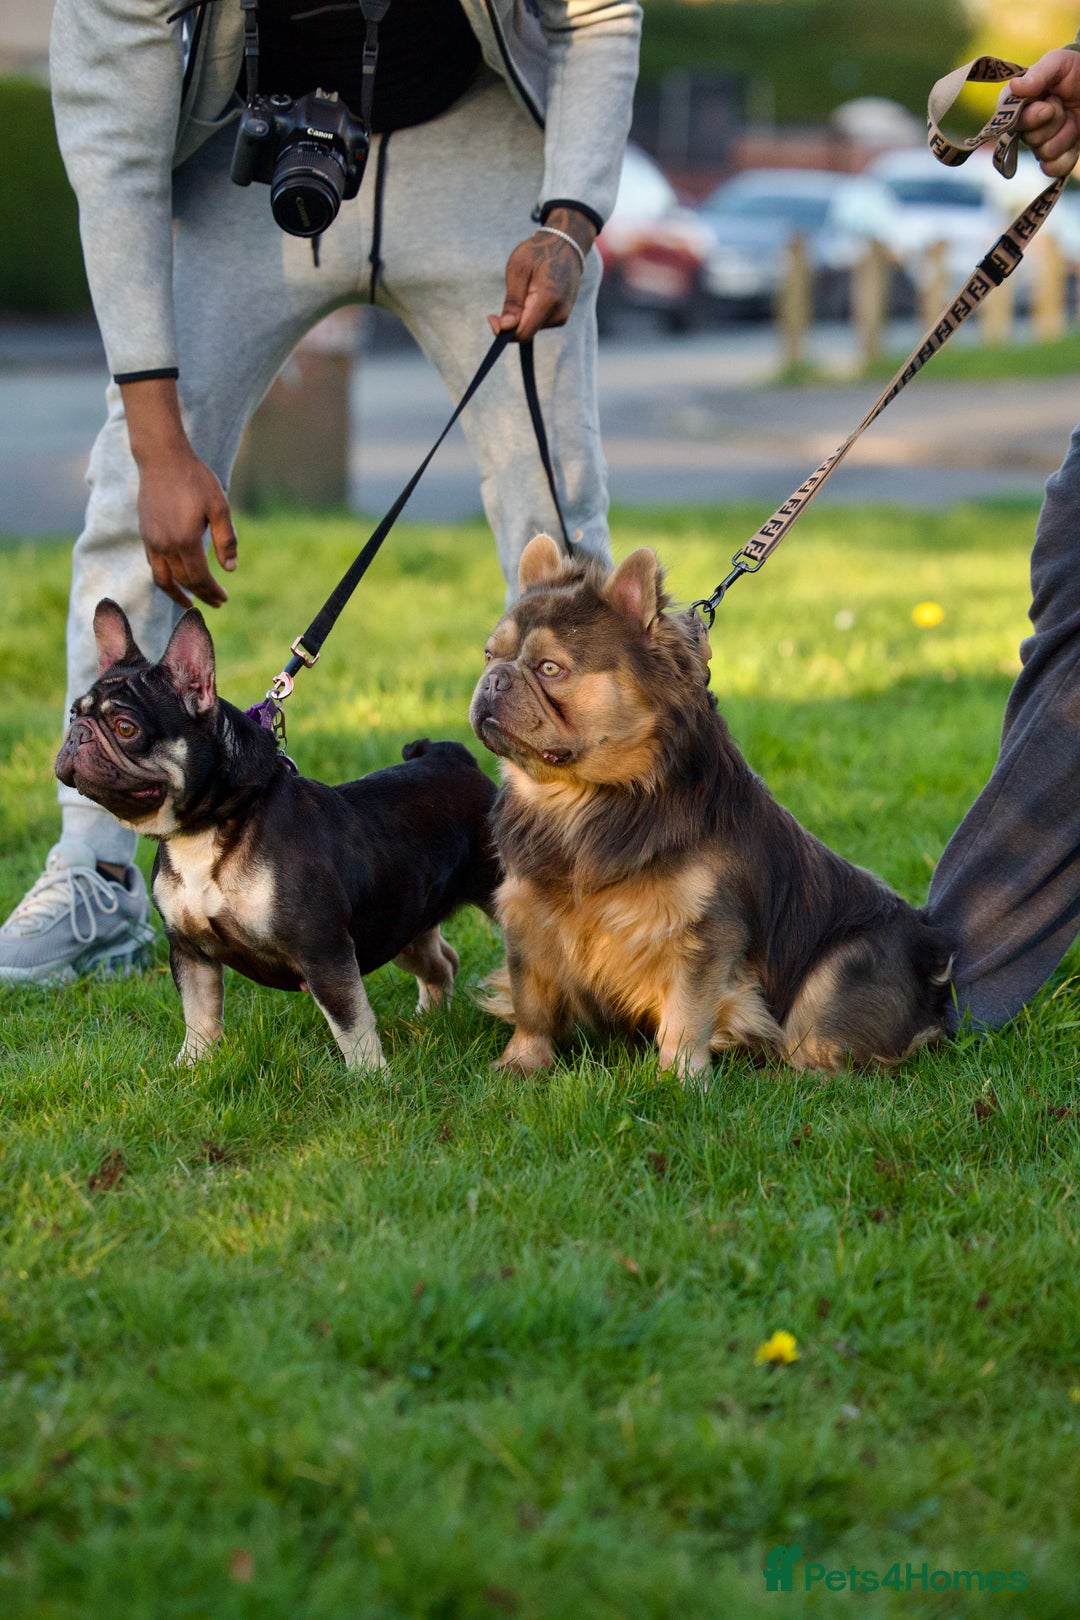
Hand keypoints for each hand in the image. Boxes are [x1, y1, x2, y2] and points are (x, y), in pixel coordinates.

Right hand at [121, 377, 236, 609]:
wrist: (161, 458)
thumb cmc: (195, 479)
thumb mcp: (220, 507)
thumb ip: (226, 540)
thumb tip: (230, 569)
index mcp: (184, 540)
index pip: (199, 578)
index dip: (212, 592)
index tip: (224, 599)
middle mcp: (164, 544)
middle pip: (183, 581)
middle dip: (200, 595)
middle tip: (217, 603)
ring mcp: (151, 540)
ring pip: (162, 579)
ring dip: (177, 594)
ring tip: (190, 604)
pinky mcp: (144, 534)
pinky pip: (154, 565)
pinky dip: (166, 578)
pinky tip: (177, 579)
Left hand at [488, 205, 596, 341]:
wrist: (565, 245)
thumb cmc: (539, 252)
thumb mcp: (519, 269)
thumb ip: (513, 301)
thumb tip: (505, 327)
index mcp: (548, 301)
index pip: (523, 332)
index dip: (503, 331)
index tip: (491, 316)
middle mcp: (558, 313)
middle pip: (526, 332)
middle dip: (512, 321)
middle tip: (510, 294)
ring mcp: (562, 316)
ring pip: (532, 327)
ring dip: (522, 315)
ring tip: (526, 288)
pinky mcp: (562, 316)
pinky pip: (539, 322)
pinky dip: (531, 312)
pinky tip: (534, 292)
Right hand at [1011, 49, 1079, 177]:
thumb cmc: (1075, 70)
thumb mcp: (1059, 63)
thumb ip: (1038, 74)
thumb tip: (1015, 86)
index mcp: (1018, 103)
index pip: (1010, 122)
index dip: (1031, 117)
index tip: (1049, 105)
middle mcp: (1024, 127)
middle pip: (1030, 139)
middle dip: (1054, 121)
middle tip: (1063, 105)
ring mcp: (1039, 144)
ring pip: (1045, 153)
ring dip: (1066, 134)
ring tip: (1072, 117)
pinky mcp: (1054, 158)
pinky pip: (1053, 169)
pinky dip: (1068, 156)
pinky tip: (1075, 139)